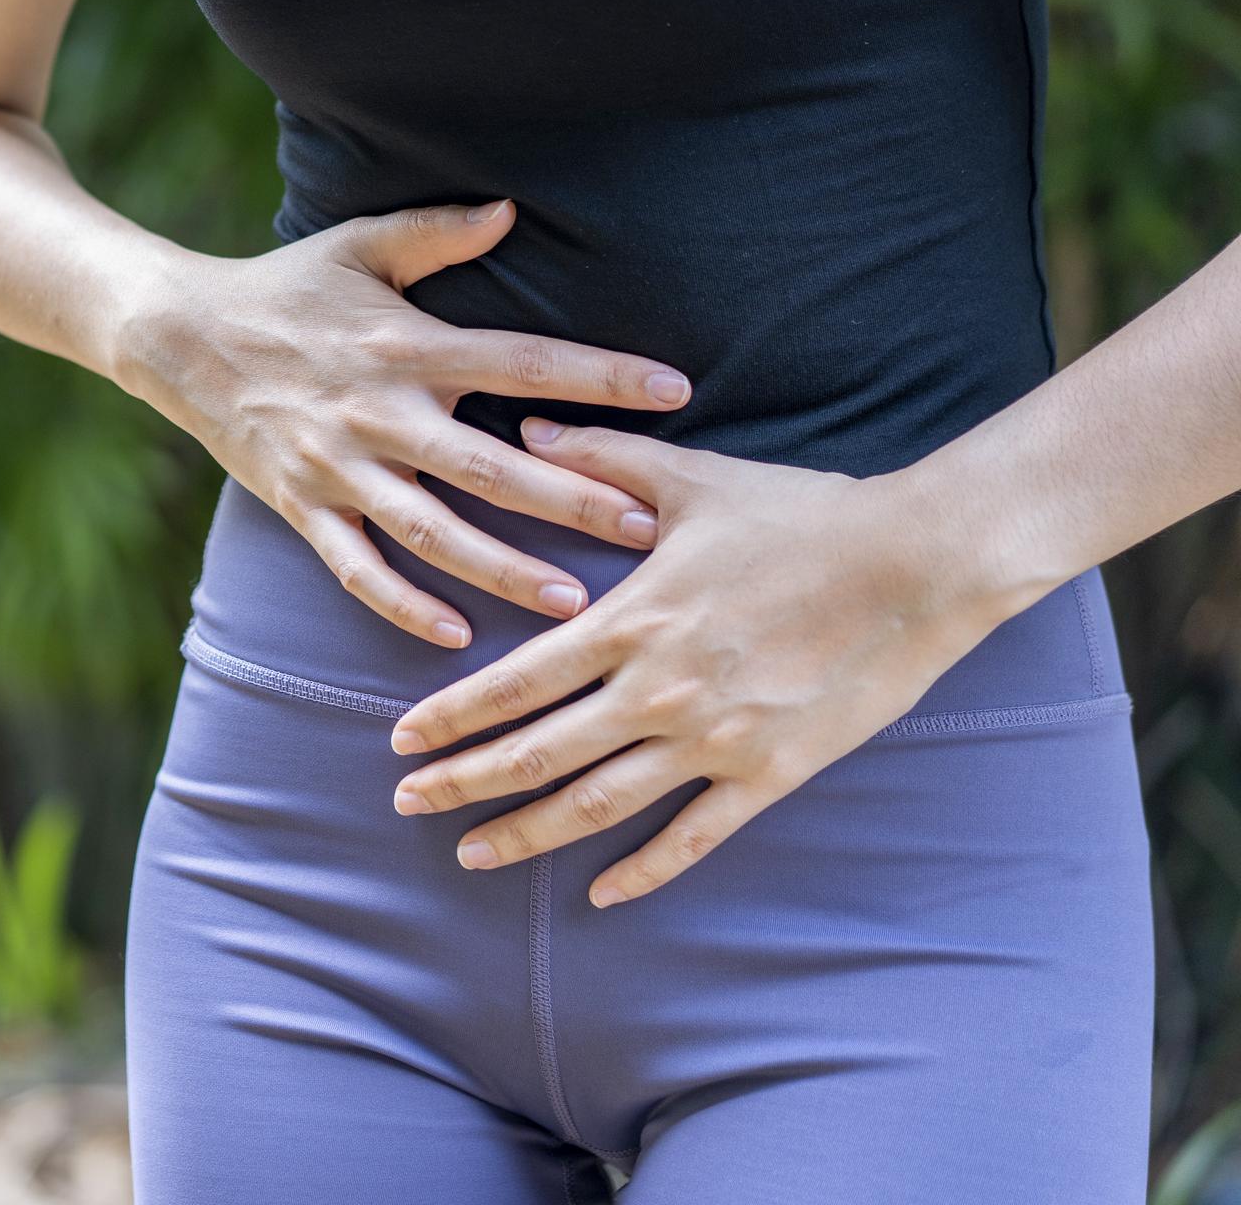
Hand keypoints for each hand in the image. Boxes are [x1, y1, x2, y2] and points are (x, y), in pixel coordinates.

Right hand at [113, 201, 693, 646]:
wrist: (179, 335)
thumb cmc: (285, 288)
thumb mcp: (359, 245)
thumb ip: (436, 233)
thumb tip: (512, 208)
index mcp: (407, 345)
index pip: (524, 360)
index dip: (601, 375)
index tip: (675, 390)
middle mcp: (379, 412)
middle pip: (489, 465)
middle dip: (569, 500)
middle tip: (643, 531)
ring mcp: (338, 466)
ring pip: (431, 531)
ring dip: (501, 569)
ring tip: (570, 602)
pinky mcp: (301, 506)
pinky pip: (355, 567)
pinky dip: (401, 604)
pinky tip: (456, 635)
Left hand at [387, 417, 1015, 905]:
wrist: (921, 563)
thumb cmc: (803, 514)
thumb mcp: (690, 477)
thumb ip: (601, 459)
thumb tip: (527, 427)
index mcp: (631, 621)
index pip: (514, 681)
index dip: (451, 716)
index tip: (399, 740)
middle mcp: (659, 690)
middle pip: (537, 752)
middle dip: (463, 782)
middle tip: (405, 805)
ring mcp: (714, 740)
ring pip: (598, 804)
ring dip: (526, 833)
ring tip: (471, 854)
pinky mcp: (770, 773)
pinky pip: (693, 836)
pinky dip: (642, 870)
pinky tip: (599, 893)